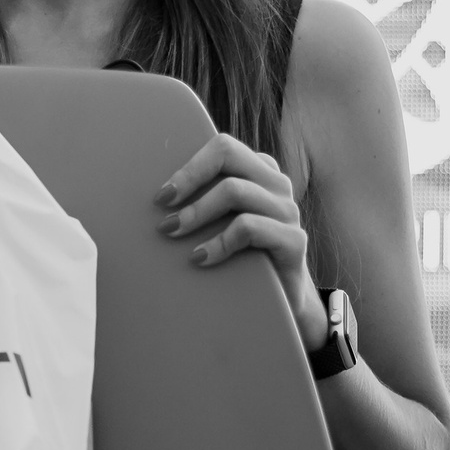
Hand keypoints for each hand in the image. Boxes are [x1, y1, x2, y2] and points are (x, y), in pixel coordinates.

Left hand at [157, 134, 328, 349]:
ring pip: (235, 191)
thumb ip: (202, 201)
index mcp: (259, 172)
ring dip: (196, 212)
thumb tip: (156, 198)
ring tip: (173, 233)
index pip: (223, 148)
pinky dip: (218, 242)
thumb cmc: (241, 258)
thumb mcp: (221, 224)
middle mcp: (276, 184)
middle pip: (229, 156)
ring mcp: (287, 211)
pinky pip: (249, 228)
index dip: (189, 167)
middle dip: (190, 180)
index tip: (162, 196)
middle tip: (164, 211)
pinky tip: (200, 258)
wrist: (281, 302)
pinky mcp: (294, 240)